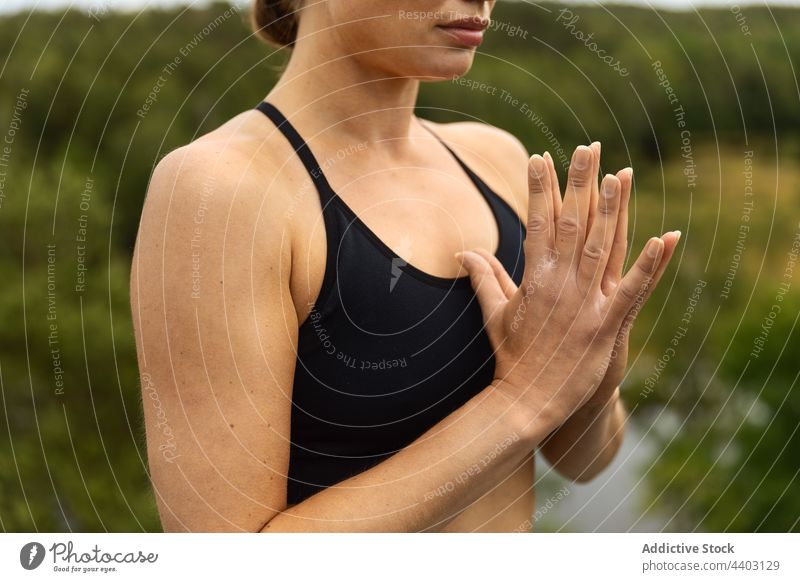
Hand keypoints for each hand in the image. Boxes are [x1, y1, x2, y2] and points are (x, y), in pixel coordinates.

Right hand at [457, 144, 677, 428]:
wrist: (524, 403)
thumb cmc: (511, 359)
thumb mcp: (495, 314)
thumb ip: (484, 277)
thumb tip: (462, 252)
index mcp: (532, 279)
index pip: (537, 223)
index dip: (540, 189)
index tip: (541, 157)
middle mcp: (558, 285)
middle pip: (571, 224)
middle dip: (578, 183)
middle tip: (586, 147)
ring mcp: (583, 305)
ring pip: (601, 248)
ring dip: (612, 210)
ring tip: (619, 174)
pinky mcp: (605, 327)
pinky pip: (632, 291)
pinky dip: (651, 266)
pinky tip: (667, 238)